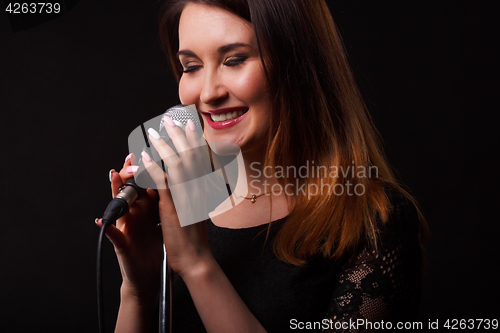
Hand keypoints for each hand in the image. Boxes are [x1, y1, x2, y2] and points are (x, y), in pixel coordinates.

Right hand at [96, 154, 162, 299]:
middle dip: (129, 172)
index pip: (143, 184)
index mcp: (145, 209)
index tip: (149, 150)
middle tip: (132, 157)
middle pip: (128, 188)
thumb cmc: (157, 247)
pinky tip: (102, 220)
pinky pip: (113, 235)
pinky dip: (107, 227)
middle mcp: (133, 215)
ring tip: (113, 176)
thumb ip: (166, 201)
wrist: (150, 275)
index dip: (145, 168)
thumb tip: (178, 181)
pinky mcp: (122, 245)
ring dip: (115, 191)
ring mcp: (126, 228)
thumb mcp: (164, 221)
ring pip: (118, 206)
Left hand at [142, 116, 212, 277]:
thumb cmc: (194, 238)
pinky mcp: (172, 207)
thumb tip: (195, 184)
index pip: (200, 160)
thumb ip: (195, 195)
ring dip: (164, 146)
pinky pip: (162, 183)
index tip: (190, 125)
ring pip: (176, 165)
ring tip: (154, 132)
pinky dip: (153, 168)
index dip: (195, 140)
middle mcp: (196, 190)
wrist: (196, 259)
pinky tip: (146, 157)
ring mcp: (185, 197)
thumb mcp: (198, 212)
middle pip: (190, 156)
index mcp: (202, 191)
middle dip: (179, 136)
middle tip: (170, 120)